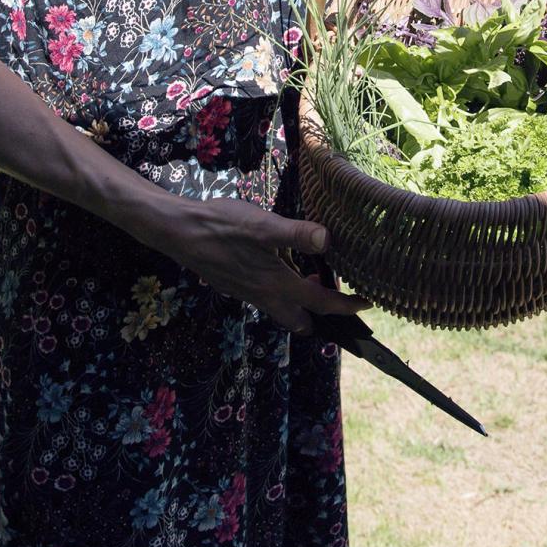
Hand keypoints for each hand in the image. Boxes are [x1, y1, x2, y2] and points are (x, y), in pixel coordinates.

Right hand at [162, 196, 368, 338]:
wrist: (179, 231)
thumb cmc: (222, 226)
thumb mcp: (263, 226)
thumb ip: (296, 234)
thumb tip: (328, 241)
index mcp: (277, 285)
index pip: (321, 305)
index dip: (346, 307)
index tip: (367, 304)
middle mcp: (264, 296)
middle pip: (301, 321)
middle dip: (322, 317)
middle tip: (338, 299)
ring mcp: (248, 293)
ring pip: (283, 310)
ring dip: (301, 303)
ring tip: (314, 278)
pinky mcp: (236, 285)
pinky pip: (267, 298)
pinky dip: (283, 292)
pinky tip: (281, 266)